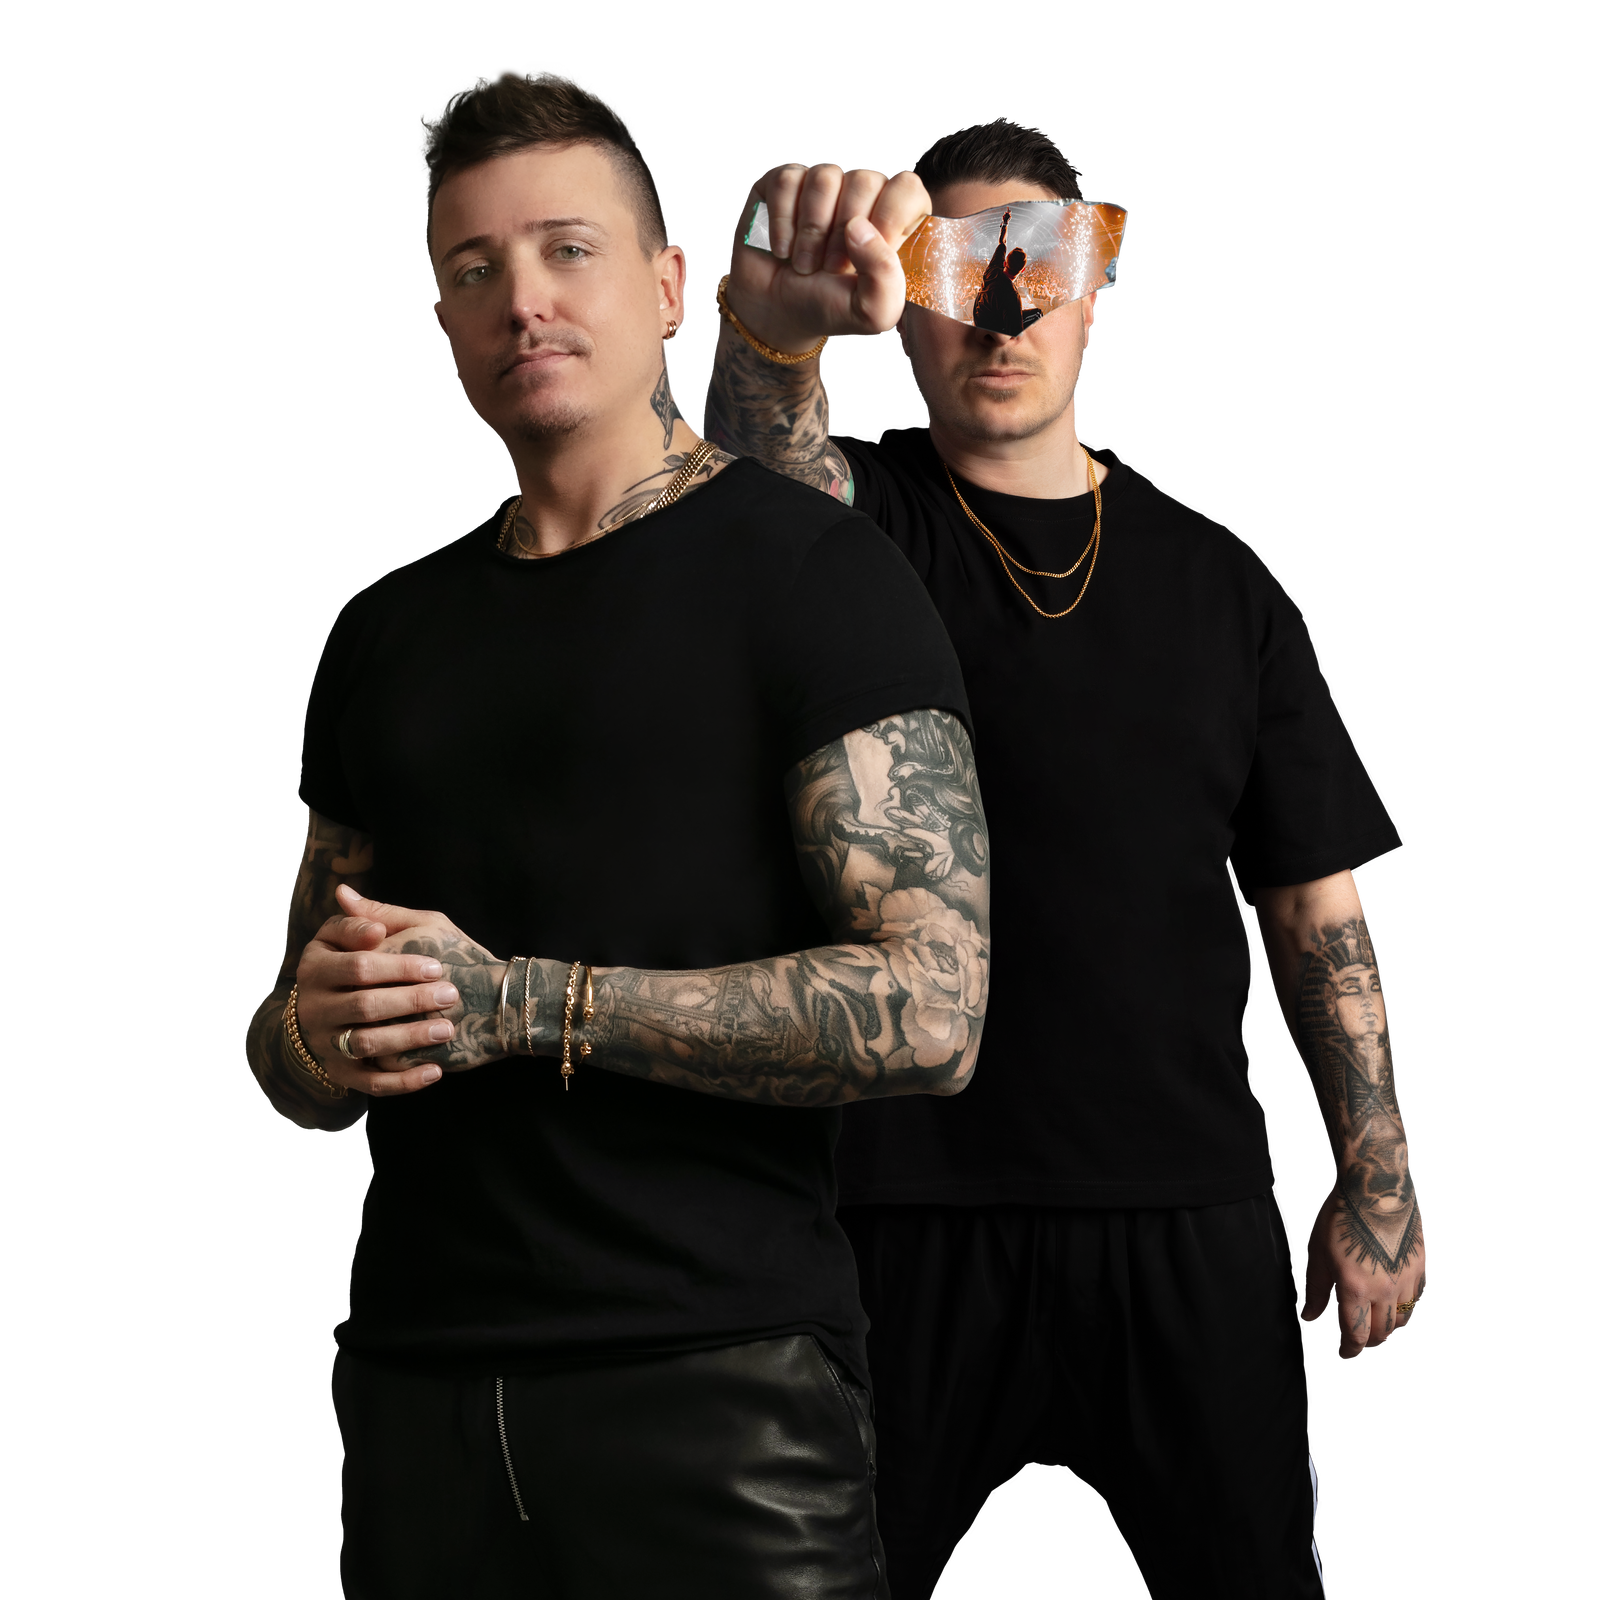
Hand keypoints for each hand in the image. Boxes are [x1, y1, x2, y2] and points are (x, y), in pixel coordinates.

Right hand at [292, 885, 504, 1093]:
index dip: (399, 966)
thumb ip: (363, 916)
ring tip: (447, 1029)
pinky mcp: (342, 1073)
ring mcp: (326, 1043)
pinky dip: (404, 1081)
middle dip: (412, 1000)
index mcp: (316, 966)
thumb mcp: (359, 934)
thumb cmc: (361, 960)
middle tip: (451, 995)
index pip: (359, 966)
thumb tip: (345, 892)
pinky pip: (371, 1082)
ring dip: (410, 1038)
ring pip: (368, 1044)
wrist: (338, 1011)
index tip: (436, 966)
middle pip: (365, 1005)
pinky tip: (435, 1072)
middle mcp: (314, 1007)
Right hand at [725, 160, 931, 352]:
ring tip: (805, 263)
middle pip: (865, 180)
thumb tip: (858, 226)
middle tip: (831, 267)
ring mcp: (824, 184)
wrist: (777, 311)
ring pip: (825, 177)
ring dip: (811, 230)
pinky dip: (782, 220)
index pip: (907, 188)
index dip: (889, 216)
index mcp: (894, 219)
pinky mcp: (785, 181)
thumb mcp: (871, 312)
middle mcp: (862, 193)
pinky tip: (783, 247)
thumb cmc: (829, 307)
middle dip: (843, 233)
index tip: (866, 256)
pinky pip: (787, 179)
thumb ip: (885, 275)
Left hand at [1301, 1180, 1430, 1359]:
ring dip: (1390, 1330)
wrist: (1376, 1185)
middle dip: (1368, 1344)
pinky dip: (1409, 1310)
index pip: (1354, 1335)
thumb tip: (1310, 1317)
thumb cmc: (1340, 1214)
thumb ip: (1317, 1289)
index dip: (1349, 1352)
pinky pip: (1418, 1299)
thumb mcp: (1318, 1252)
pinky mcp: (1421, 1265)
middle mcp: (1384, 1290)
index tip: (1343, 1356)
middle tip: (1358, 1344)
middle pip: (1381, 1333)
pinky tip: (1400, 1307)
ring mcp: (1406, 1279)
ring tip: (1378, 1329)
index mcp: (1355, 1288)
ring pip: (1403, 1321)